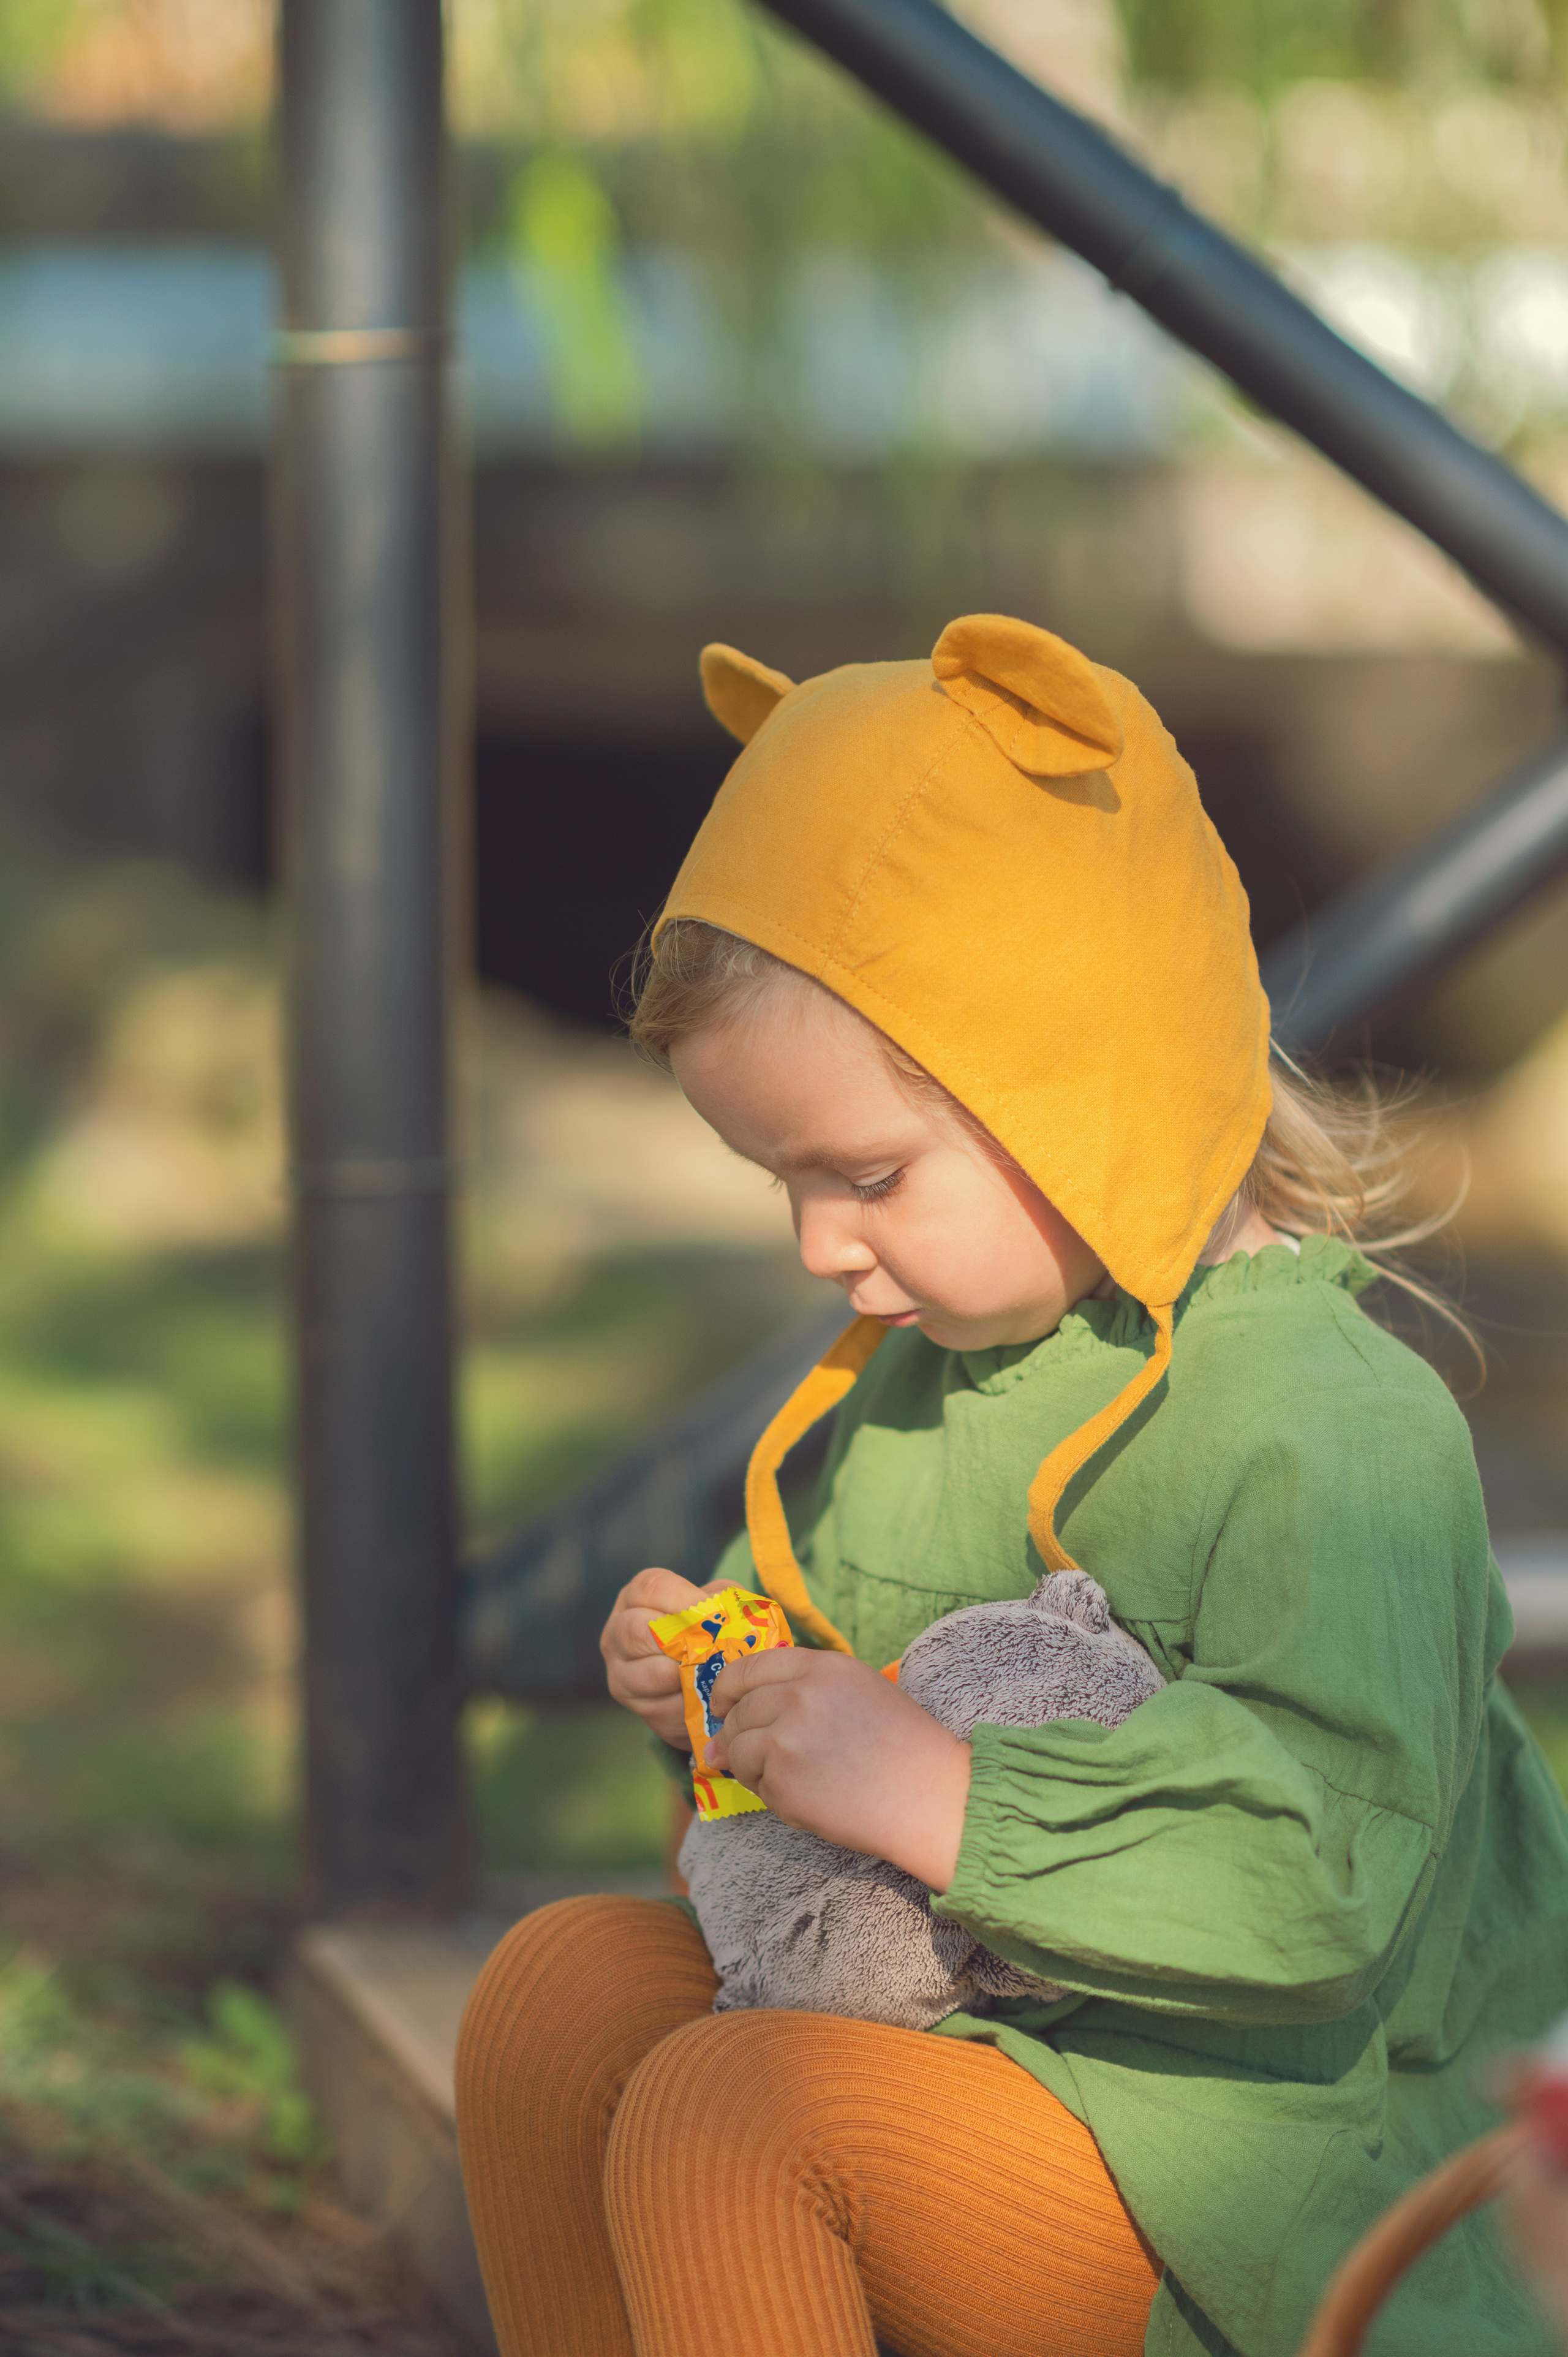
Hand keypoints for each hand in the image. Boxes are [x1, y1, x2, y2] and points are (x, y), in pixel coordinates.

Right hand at [599, 1568, 731, 1749]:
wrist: (701, 1673)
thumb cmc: (706, 1629)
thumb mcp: (714, 1604)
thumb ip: (721, 1600)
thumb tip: (722, 1614)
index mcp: (635, 1597)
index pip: (650, 1588)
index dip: (683, 1599)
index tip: (712, 1615)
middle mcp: (617, 1633)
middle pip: (637, 1631)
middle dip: (681, 1639)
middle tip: (713, 1646)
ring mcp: (621, 1673)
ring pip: (649, 1674)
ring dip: (688, 1673)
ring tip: (714, 1670)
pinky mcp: (637, 1707)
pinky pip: (663, 1707)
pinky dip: (691, 1702)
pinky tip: (709, 1694)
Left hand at [706, 1649, 970, 1892]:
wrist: (930, 1798)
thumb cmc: (905, 1752)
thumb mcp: (861, 1695)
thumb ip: (804, 1694)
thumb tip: (736, 1720)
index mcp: (825, 1667)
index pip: (750, 1665)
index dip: (727, 1687)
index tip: (721, 1705)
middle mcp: (802, 1694)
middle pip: (739, 1708)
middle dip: (734, 1734)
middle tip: (741, 1754)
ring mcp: (788, 1736)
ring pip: (738, 1747)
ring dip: (748, 1766)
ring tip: (781, 1780)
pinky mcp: (783, 1778)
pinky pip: (755, 1783)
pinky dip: (768, 1794)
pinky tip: (802, 1798)